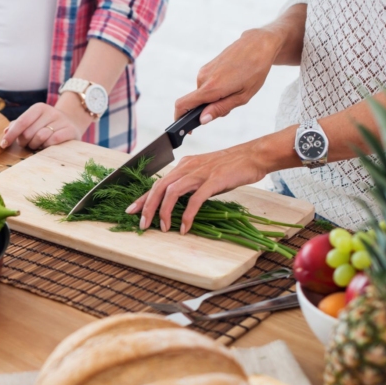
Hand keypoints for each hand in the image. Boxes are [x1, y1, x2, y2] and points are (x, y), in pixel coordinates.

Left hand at [0, 102, 85, 149]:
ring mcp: (61, 120)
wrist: (72, 123)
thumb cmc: (47, 125)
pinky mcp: (70, 130)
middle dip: (24, 142)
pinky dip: (47, 146)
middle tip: (27, 145)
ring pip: (40, 137)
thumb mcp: (33, 121)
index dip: (11, 134)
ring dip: (35, 146)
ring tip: (38, 146)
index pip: (21, 122)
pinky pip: (53, 141)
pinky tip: (47, 146)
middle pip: (29, 132)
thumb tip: (5, 132)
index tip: (3, 145)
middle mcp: (50, 111)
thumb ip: (18, 125)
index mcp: (39, 108)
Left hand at [125, 141, 274, 233]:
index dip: (143, 198)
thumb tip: (177, 203)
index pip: (158, 182)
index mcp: (184, 165)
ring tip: (163, 228)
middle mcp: (188, 167)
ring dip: (164, 211)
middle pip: (159, 187)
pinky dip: (187, 214)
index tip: (132, 210)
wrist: (253, 156)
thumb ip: (190, 185)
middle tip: (143, 224)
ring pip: (172, 192)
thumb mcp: (204, 174)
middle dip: (147, 206)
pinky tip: (184, 226)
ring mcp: (200, 173)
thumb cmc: (231, 167)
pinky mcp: (213, 180)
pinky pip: (195, 199)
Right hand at [174, 28, 282, 123]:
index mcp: (211, 87)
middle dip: (208, 109)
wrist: (258, 44)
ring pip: (202, 94)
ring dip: (213, 99)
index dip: (180, 119)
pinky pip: (206, 85)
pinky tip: (231, 82)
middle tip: (230, 105)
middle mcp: (203, 78)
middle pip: (195, 103)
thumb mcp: (242, 96)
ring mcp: (204, 71)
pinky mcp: (207, 66)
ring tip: (234, 90)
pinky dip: (215, 90)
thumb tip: (202, 120)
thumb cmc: (255, 70)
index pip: (183, 105)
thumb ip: (220, 109)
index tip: (187, 128)